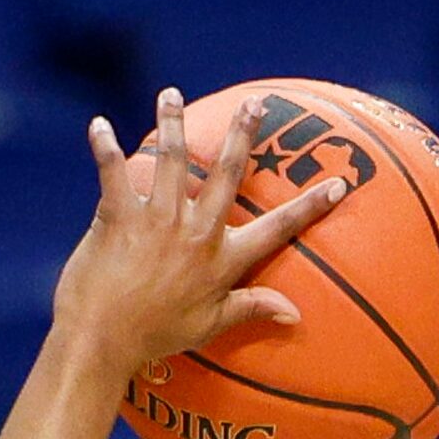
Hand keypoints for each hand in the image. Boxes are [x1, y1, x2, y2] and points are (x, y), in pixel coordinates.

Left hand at [53, 89, 347, 374]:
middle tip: (256, 103)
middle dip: (244, 134)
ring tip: (171, 95)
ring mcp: (157, 221)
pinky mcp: (119, 218)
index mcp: (222, 260)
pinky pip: (113, 173)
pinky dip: (104, 147)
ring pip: (172, 159)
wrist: (101, 343)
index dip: (310, 207)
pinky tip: (98, 125)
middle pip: (228, 173)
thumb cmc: (154, 337)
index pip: (278, 229)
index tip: (340, 183)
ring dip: (173, 122)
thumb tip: (295, 313)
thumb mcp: (208, 326)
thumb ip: (251, 308)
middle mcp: (195, 232)